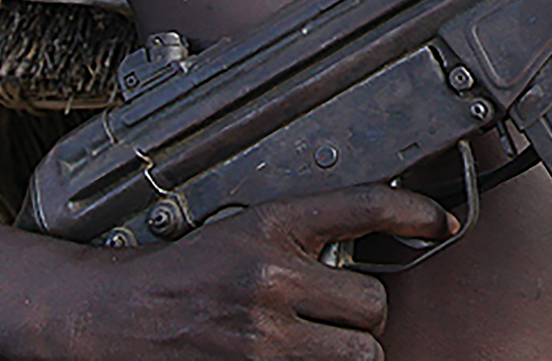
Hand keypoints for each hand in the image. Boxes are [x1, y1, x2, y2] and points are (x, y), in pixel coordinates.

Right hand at [54, 185, 454, 360]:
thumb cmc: (176, 275)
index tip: (440, 221)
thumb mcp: (239, 233)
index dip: (414, 212)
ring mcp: (265, 335)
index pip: (365, 206)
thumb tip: (367, 251)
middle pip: (372, 304)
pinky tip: (297, 357)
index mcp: (268, 226)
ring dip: (346, 352)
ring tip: (313, 342)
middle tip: (329, 313)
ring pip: (359, 354)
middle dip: (359, 314)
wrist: (111, 317)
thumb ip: (301, 238)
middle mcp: (271, 277)